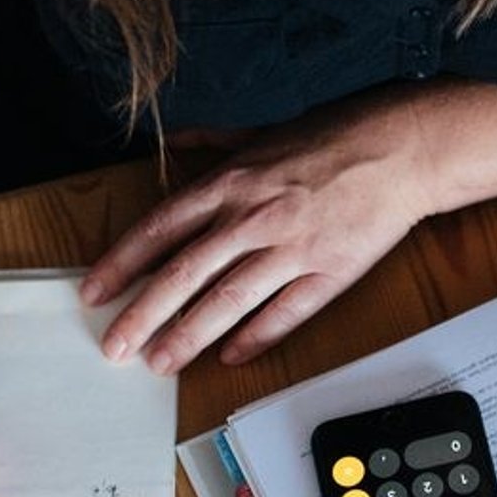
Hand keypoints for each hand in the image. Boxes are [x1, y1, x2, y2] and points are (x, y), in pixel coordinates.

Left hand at [84, 93, 434, 372]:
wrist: (400, 148)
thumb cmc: (333, 138)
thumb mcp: (261, 133)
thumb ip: (212, 142)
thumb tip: (173, 143)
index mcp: (231, 182)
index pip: (160, 230)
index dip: (122, 264)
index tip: (95, 293)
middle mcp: (253, 216)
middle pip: (184, 274)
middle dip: (143, 315)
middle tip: (115, 348)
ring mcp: (292, 248)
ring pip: (229, 300)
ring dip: (190, 336)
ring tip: (161, 363)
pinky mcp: (330, 271)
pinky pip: (286, 312)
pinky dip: (257, 337)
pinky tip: (231, 358)